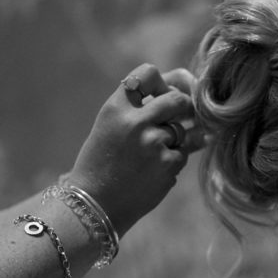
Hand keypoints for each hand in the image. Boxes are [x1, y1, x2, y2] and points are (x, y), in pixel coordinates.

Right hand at [65, 63, 202, 235]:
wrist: (94, 203)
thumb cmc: (102, 162)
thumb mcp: (111, 126)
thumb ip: (139, 108)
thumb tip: (183, 91)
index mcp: (115, 108)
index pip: (148, 74)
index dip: (162, 82)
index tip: (163, 92)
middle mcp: (135, 121)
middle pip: (177, 100)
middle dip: (182, 108)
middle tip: (178, 119)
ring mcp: (153, 143)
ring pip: (182, 130)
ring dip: (175, 141)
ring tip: (152, 155)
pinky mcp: (168, 164)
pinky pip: (183, 154)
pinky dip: (173, 161)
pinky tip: (153, 172)